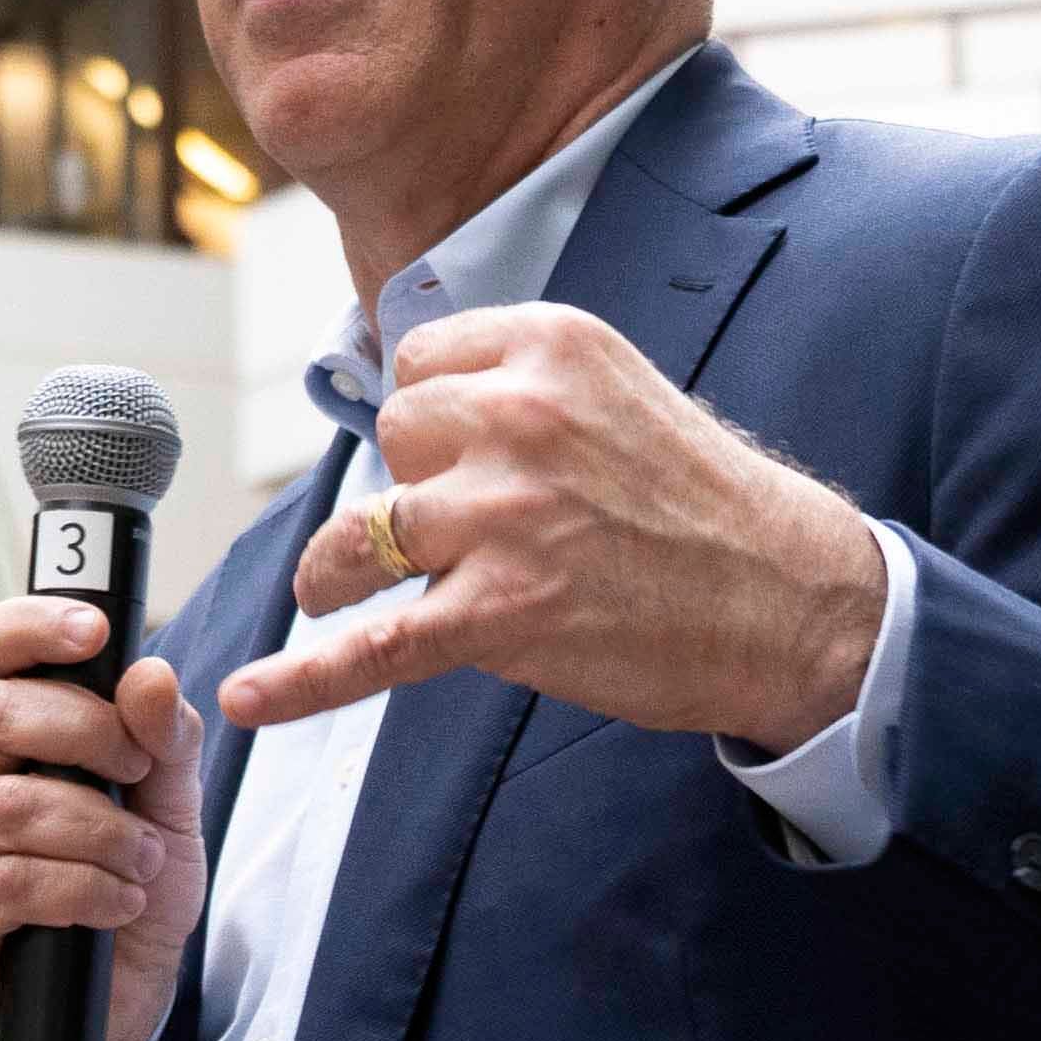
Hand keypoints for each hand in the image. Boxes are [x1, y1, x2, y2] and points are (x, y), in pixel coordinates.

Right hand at [0, 592, 208, 1040]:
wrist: (128, 989)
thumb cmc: (133, 878)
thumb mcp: (172, 802)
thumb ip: (167, 737)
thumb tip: (149, 674)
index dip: (29, 626)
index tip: (97, 631)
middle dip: (88, 734)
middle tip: (142, 771)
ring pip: (9, 808)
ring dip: (99, 834)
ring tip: (143, 862)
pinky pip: (3, 883)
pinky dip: (79, 891)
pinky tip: (116, 904)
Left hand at [214, 304, 881, 747]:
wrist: (791, 600)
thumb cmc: (705, 505)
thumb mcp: (618, 392)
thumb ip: (521, 386)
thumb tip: (411, 413)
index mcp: (550, 343)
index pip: (419, 365)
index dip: (431, 422)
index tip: (459, 458)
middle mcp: (520, 415)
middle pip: (392, 442)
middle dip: (414, 489)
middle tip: (473, 531)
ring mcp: (505, 515)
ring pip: (364, 531)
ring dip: (347, 569)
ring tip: (339, 593)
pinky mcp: (501, 612)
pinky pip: (375, 644)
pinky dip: (303, 678)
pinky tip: (249, 697)